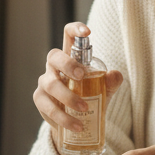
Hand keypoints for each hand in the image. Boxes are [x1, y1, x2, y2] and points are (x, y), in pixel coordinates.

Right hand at [33, 22, 122, 151]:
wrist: (74, 121)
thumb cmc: (89, 97)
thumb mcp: (103, 89)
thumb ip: (110, 82)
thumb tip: (114, 75)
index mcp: (70, 57)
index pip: (69, 36)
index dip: (75, 29)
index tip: (87, 32)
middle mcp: (54, 66)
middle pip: (54, 56)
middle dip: (67, 64)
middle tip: (82, 76)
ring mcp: (45, 82)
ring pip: (50, 84)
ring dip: (68, 96)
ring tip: (84, 109)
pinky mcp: (40, 100)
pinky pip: (49, 106)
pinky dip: (63, 117)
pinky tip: (76, 125)